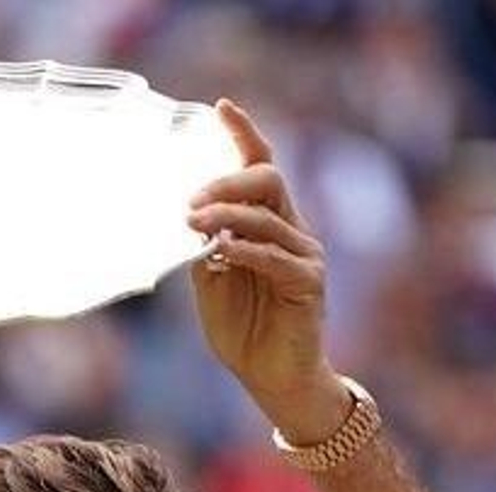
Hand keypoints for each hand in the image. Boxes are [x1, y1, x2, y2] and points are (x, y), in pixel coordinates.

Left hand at [187, 99, 348, 441]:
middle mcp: (292, 230)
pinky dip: (246, 249)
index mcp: (268, 223)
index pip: (261, 166)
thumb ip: (204, 247)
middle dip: (226, 180)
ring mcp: (304, 255)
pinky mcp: (308, 284)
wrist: (273, 379)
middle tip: (190, 201)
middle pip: (268, 179)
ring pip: (268, 215)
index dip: (245, 134)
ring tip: (194, 222)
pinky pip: (276, 257)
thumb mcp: (211, 283)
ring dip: (227, 214)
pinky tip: (222, 251)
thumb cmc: (243, 331)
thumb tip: (187, 216)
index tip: (221, 107)